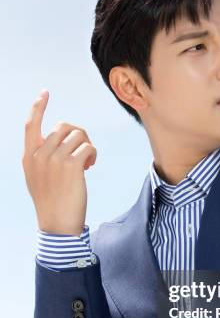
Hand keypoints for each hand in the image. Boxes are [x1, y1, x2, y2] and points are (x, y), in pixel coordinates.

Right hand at [22, 89, 96, 235]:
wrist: (57, 224)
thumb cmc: (52, 202)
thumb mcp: (38, 178)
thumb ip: (43, 158)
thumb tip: (60, 139)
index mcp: (29, 157)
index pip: (31, 125)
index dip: (38, 108)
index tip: (44, 93)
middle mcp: (39, 155)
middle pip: (64, 127)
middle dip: (78, 136)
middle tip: (84, 153)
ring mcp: (54, 160)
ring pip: (78, 135)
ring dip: (87, 146)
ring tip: (87, 162)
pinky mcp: (71, 166)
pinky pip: (87, 147)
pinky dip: (92, 154)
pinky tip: (90, 166)